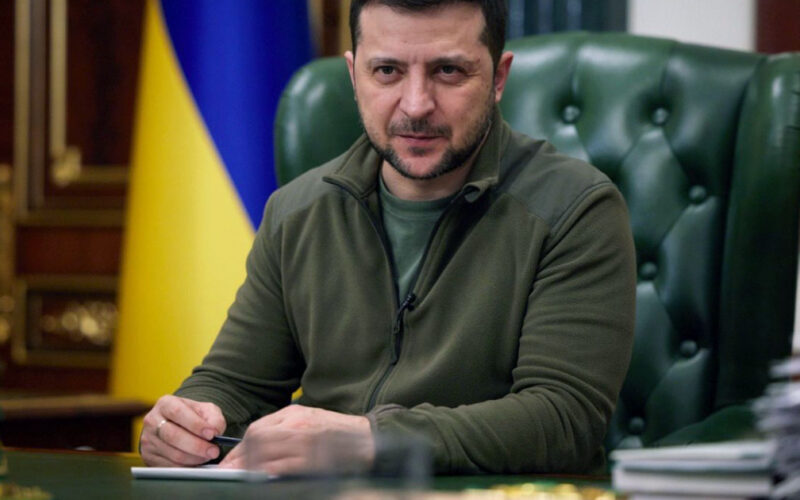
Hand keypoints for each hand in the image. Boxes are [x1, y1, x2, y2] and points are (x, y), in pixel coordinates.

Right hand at [140, 395, 225, 466]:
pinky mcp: (149, 457)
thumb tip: (215, 431)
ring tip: (208, 456)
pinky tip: (198, 462)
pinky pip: (170, 466)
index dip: (195, 424)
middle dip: (197, 446)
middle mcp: (152, 421)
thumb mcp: (206, 410)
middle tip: (214, 451)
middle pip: (173, 436)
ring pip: (173, 454)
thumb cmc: (194, 417)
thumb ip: (214, 418)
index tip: (212, 434)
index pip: (178, 412)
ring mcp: (148, 440)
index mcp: (165, 404)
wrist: (178, 426)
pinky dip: (187, 466)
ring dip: (195, 458)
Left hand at [218, 405, 373, 475]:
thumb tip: (256, 442)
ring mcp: (305, 441)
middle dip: (240, 457)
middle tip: (229, 470)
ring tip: (241, 475)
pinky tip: (260, 477)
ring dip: (249, 466)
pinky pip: (283, 466)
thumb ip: (284, 426)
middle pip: (257, 439)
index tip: (231, 459)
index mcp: (294, 414)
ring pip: (266, 452)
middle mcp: (297, 425)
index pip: (258, 429)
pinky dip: (267, 472)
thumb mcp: (308, 417)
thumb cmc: (335, 430)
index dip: (240, 446)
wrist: (364, 438)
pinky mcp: (313, 459)